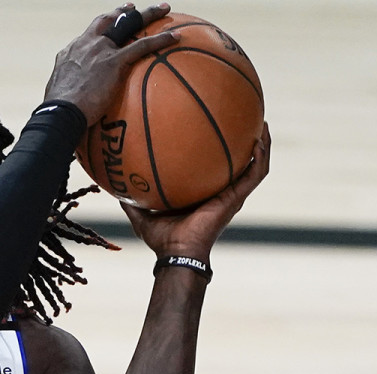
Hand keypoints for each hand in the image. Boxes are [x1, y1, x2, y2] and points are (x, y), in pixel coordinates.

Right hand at [44, 4, 178, 122]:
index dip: (101, 26)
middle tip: (133, 8)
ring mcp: (100, 50)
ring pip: (128, 24)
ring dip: (147, 14)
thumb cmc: (58, 113)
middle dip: (122, 12)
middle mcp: (85, 45)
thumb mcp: (58, 95)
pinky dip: (161, 39)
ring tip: (164, 8)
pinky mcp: (114, 61)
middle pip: (108, 20)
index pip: (89, 34)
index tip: (110, 20)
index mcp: (71, 52)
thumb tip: (74, 104)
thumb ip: (69, 91)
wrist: (60, 113)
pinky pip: (143, 45)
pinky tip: (175, 36)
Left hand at [122, 123, 272, 260]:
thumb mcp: (141, 214)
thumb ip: (130, 200)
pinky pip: (255, 175)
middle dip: (246, 142)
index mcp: (204, 193)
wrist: (177, 253)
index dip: (220, 151)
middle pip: (239, 162)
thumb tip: (113, 186)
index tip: (219, 129)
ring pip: (254, 165)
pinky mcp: (236, 198)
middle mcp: (222, 192)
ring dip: (262, 145)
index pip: (215, 169)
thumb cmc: (162, 239)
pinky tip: (259, 141)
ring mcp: (232, 195)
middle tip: (247, 118)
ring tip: (263, 124)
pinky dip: (260, 158)